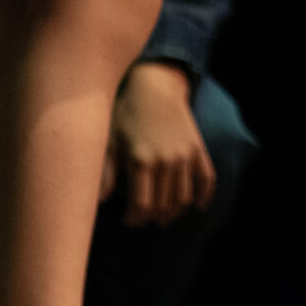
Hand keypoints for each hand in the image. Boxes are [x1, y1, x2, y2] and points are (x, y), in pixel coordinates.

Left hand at [102, 62, 215, 225]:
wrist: (156, 86)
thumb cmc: (125, 113)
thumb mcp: (109, 140)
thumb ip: (104, 173)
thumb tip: (99, 201)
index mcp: (141, 160)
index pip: (141, 204)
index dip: (135, 218)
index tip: (128, 220)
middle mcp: (166, 160)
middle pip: (162, 204)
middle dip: (152, 217)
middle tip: (143, 219)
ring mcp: (185, 155)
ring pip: (183, 196)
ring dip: (174, 211)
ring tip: (162, 216)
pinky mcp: (198, 148)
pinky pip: (206, 178)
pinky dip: (204, 195)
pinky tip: (197, 206)